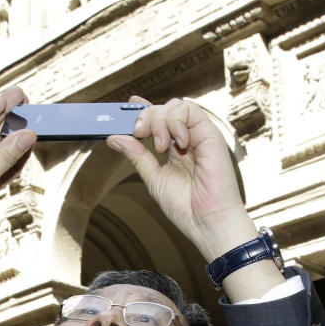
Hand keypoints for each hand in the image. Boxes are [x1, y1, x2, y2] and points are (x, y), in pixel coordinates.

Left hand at [105, 97, 255, 261]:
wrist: (206, 221)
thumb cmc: (185, 206)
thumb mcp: (153, 177)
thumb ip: (137, 155)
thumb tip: (114, 138)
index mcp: (174, 148)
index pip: (158, 118)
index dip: (143, 108)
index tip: (128, 104)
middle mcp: (187, 138)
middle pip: (163, 109)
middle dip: (146, 116)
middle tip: (139, 134)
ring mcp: (198, 135)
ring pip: (175, 105)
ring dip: (160, 120)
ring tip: (161, 147)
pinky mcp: (210, 134)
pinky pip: (191, 110)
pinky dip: (177, 121)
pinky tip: (177, 143)